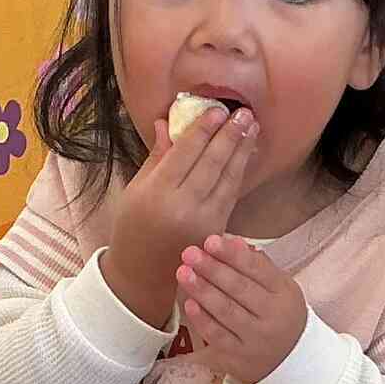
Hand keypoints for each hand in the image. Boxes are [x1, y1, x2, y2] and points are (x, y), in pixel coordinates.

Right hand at [106, 100, 256, 328]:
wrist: (143, 274)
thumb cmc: (133, 228)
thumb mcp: (135, 190)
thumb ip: (156, 157)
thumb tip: (166, 121)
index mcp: (158, 195)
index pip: (186, 154)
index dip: (203, 129)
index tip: (217, 109)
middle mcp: (183, 208)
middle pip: (212, 163)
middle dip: (230, 135)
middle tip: (244, 112)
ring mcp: (204, 222)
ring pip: (228, 179)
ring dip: (242, 150)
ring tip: (252, 126)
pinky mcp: (217, 231)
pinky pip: (232, 194)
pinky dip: (240, 172)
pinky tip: (246, 154)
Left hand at [176, 234, 306, 383]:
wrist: (292, 360)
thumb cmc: (280, 314)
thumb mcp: (281, 288)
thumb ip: (258, 265)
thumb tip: (231, 242)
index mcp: (283, 294)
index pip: (257, 269)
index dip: (232, 255)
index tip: (211, 241)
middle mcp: (272, 316)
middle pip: (239, 289)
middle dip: (212, 269)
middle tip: (190, 253)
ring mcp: (255, 339)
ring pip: (226, 311)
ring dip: (202, 290)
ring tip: (183, 272)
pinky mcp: (239, 357)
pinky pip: (217, 336)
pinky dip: (202, 319)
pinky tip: (189, 303)